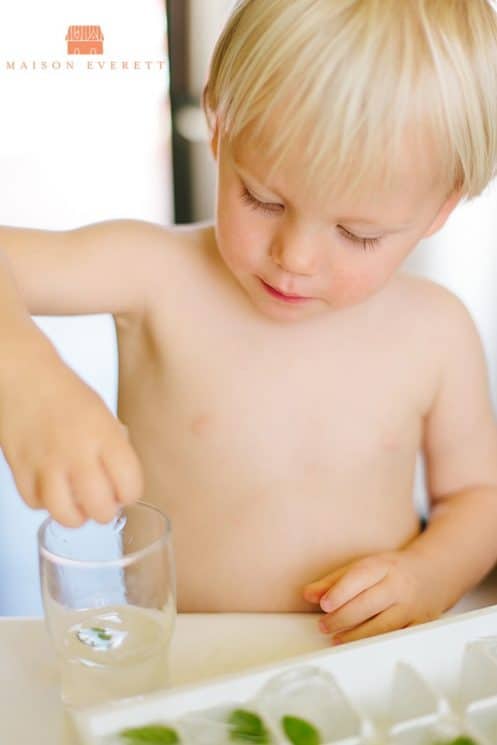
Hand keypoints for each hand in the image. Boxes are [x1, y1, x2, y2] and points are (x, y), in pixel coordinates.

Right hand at [0, 339, 142, 526]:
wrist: (23, 374)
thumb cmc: (66, 394)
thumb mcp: (104, 416)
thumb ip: (114, 449)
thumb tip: (122, 483)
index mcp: (105, 435)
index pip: (130, 485)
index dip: (130, 494)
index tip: (124, 490)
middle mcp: (77, 451)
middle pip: (101, 508)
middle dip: (105, 511)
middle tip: (101, 500)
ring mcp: (46, 463)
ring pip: (66, 516)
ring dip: (75, 515)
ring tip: (77, 502)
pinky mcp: (20, 469)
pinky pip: (36, 504)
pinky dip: (45, 503)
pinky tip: (51, 489)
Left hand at [303, 551, 441, 644]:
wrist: (434, 573)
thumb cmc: (392, 570)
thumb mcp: (364, 566)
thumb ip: (334, 580)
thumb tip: (308, 594)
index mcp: (384, 566)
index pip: (360, 577)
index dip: (341, 591)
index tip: (324, 604)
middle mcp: (399, 585)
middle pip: (370, 604)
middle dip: (343, 617)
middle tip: (323, 626)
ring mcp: (412, 607)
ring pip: (384, 625)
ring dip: (357, 635)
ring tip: (337, 639)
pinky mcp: (421, 625)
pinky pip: (399, 639)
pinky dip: (379, 645)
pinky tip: (362, 649)